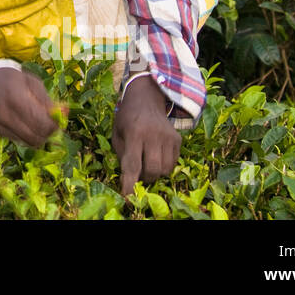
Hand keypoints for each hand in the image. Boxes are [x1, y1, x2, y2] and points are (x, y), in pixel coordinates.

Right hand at [0, 60, 64, 146]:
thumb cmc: (11, 78)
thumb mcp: (32, 82)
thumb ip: (47, 101)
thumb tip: (63, 114)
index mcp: (17, 99)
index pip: (42, 124)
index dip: (55, 126)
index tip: (58, 120)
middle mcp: (6, 115)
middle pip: (37, 137)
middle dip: (49, 134)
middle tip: (52, 124)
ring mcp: (0, 125)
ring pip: (29, 142)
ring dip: (40, 137)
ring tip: (42, 125)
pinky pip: (19, 140)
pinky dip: (28, 136)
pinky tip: (29, 125)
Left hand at [112, 74, 180, 192]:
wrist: (146, 98)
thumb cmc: (127, 118)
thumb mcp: (117, 133)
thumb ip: (122, 155)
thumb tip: (129, 178)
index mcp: (134, 132)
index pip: (133, 164)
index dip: (130, 183)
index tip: (127, 196)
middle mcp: (153, 134)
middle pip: (152, 170)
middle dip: (145, 178)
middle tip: (138, 171)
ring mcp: (168, 137)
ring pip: (165, 170)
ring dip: (155, 173)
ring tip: (147, 161)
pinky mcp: (177, 139)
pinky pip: (173, 164)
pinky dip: (164, 166)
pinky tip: (156, 154)